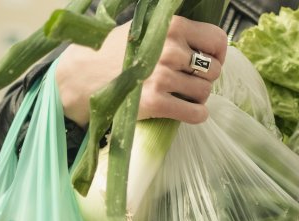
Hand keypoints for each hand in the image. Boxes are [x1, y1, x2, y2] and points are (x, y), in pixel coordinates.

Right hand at [56, 16, 227, 126]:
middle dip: (205, 78)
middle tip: (188, 80)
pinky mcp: (156, 103)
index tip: (209, 60)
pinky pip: (196, 114)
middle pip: (213, 70)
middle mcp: (170, 49)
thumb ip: (174, 32)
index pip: (217, 40)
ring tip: (180, 94)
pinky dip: (195, 115)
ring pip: (205, 93)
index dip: (218, 54)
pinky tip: (184, 110)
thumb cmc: (113, 52)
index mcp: (170, 26)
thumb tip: (207, 44)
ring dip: (197, 97)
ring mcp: (163, 77)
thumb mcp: (143, 29)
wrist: (80, 77)